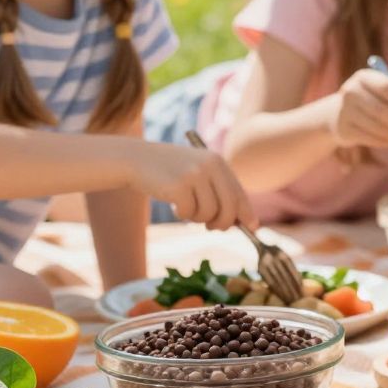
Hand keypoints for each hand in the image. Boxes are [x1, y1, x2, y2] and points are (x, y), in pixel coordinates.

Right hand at [131, 143, 254, 231]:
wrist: (135, 159)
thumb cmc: (169, 171)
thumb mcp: (197, 173)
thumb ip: (218, 191)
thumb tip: (241, 221)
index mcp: (217, 161)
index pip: (239, 193)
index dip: (246, 213)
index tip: (252, 227)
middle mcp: (210, 166)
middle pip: (229, 207)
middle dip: (223, 223)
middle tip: (212, 228)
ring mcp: (195, 175)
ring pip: (209, 213)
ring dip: (197, 218)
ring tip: (185, 207)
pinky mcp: (179, 186)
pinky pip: (189, 213)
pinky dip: (181, 214)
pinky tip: (172, 203)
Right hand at [329, 68, 387, 149]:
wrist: (339, 115)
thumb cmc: (372, 101)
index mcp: (364, 77)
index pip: (387, 88)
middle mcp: (351, 90)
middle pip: (381, 109)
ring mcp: (344, 110)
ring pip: (376, 126)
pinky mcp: (343, 129)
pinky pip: (369, 138)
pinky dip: (386, 142)